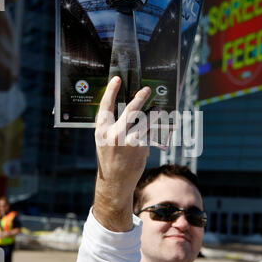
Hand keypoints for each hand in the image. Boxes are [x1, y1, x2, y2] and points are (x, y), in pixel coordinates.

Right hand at [93, 76, 150, 230]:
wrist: (115, 181)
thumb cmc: (110, 158)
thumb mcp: (105, 141)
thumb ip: (113, 126)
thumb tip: (133, 111)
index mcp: (102, 131)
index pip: (105, 106)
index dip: (111, 91)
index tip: (117, 79)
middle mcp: (114, 134)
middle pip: (130, 110)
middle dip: (139, 98)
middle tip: (147, 90)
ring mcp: (128, 141)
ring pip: (145, 121)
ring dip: (153, 114)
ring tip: (158, 110)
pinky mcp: (140, 147)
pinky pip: (150, 134)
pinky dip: (155, 131)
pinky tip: (159, 130)